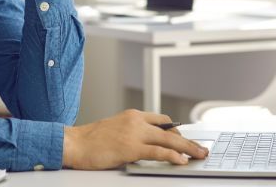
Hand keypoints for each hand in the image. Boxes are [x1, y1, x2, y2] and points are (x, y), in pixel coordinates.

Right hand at [62, 109, 207, 169]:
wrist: (74, 143)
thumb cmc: (91, 140)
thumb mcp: (115, 130)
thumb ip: (132, 133)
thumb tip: (148, 145)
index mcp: (132, 115)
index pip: (162, 119)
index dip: (177, 131)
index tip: (186, 139)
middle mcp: (136, 120)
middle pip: (170, 130)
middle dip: (188, 141)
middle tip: (201, 148)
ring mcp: (134, 133)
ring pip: (168, 140)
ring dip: (187, 149)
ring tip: (198, 155)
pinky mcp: (130, 147)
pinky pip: (157, 152)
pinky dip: (172, 156)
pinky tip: (181, 160)